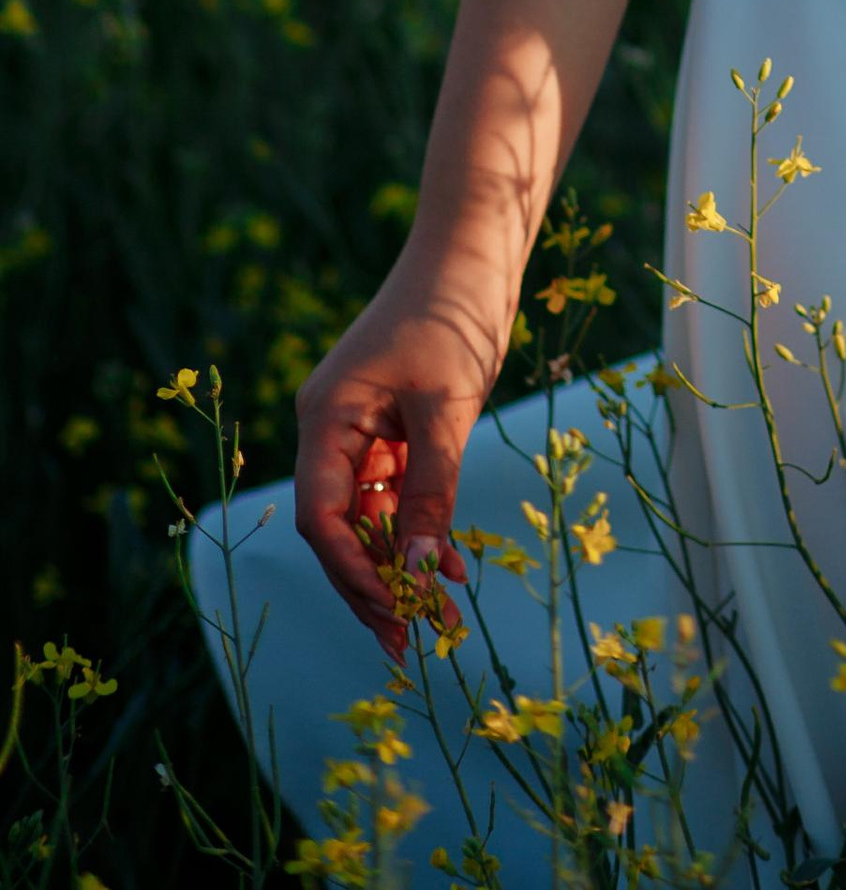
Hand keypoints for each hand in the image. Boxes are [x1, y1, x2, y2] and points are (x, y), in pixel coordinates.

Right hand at [294, 256, 514, 656]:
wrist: (475, 252)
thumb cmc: (455, 316)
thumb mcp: (447, 410)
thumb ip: (430, 492)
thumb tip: (417, 571)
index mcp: (326, 419)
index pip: (322, 515)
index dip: (353, 570)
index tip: (393, 613)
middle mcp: (330, 428)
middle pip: (340, 525)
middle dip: (375, 582)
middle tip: (412, 641)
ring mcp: (358, 428)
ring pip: (369, 514)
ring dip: (401, 561)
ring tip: (439, 614)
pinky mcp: (387, 426)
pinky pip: (393, 490)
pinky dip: (417, 525)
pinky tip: (447, 565)